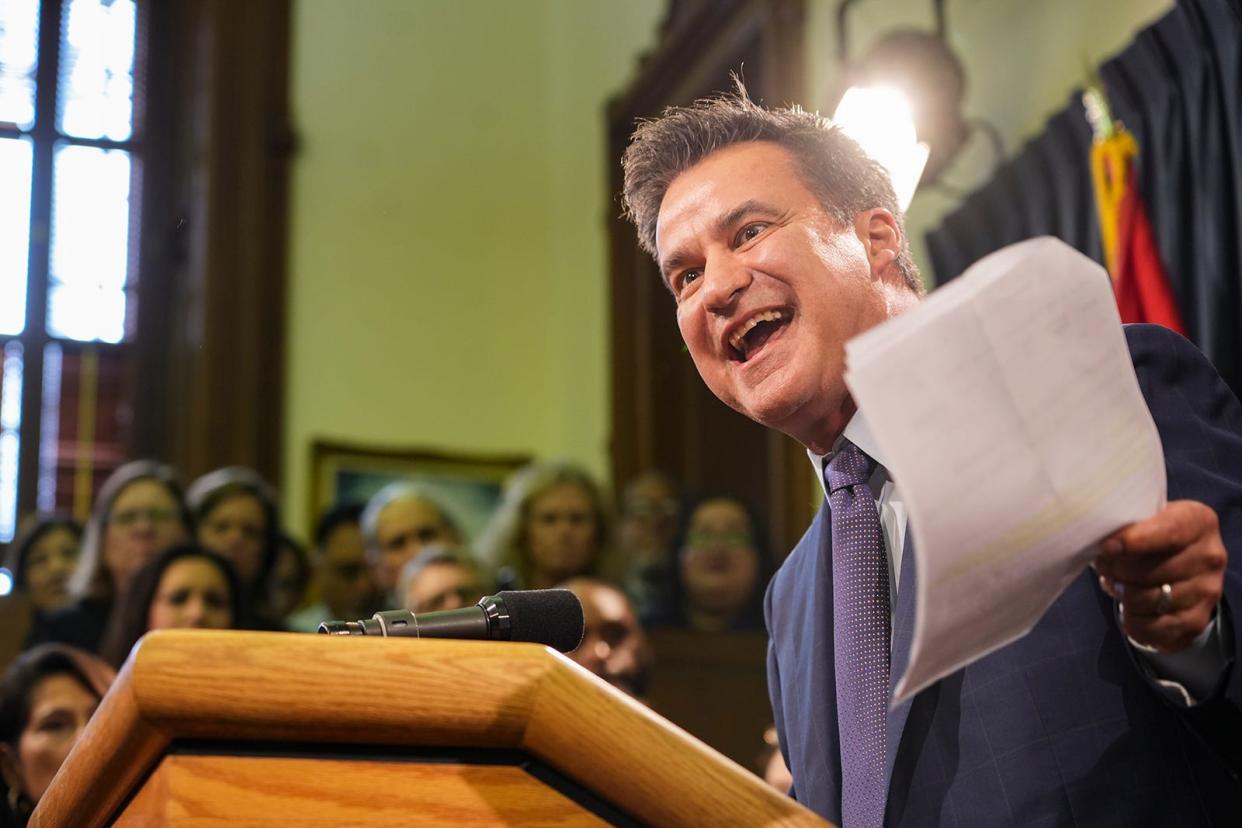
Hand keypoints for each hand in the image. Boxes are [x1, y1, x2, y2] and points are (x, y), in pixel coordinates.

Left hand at [1094, 500, 1226, 652]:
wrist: (1180, 566)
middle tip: (1104, 566)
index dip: (1134, 540)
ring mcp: (1207, 591)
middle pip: (1150, 570)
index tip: (1107, 546)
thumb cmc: (1151, 536)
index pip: (1169, 531)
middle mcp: (1210, 556)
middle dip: (1116, 570)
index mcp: (1198, 521)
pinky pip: (1153, 628)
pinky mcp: (1197, 621)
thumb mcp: (1144, 519)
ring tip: (1117, 584)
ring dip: (1123, 594)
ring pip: (1148, 600)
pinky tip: (1129, 608)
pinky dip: (1132, 620)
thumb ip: (1128, 525)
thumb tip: (1105, 545)